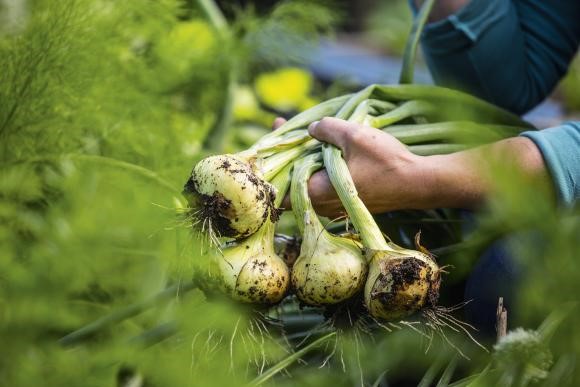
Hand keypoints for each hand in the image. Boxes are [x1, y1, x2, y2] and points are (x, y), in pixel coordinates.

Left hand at [273, 116, 549, 216]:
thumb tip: (311, 128)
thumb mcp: (353, 136)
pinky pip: (325, 183)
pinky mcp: (348, 200)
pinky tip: (326, 146)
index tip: (269, 143)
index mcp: (318, 191)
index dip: (272, 164)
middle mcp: (323, 203)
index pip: (281, 187)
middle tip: (285, 127)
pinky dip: (321, 165)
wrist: (419, 183)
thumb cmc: (387, 162)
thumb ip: (326, 129)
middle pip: (294, 180)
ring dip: (305, 158)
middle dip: (288, 153)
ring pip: (310, 180)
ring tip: (304, 132)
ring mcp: (336, 205)